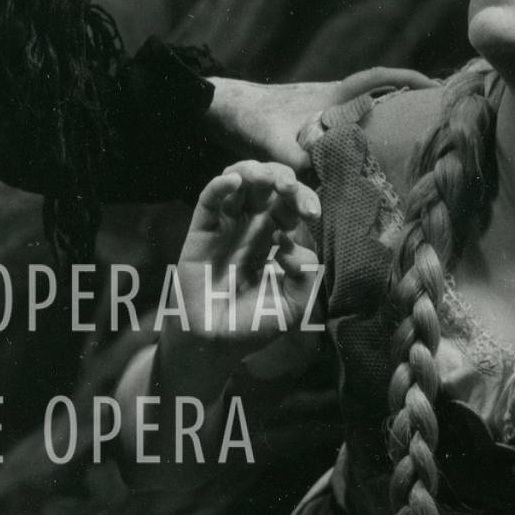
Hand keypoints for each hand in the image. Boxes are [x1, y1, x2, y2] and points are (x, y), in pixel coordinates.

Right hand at [168, 160, 320, 360]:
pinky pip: (209, 199)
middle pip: (269, 185)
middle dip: (283, 178)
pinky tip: (235, 182)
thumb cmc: (254, 323)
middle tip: (289, 187)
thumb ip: (306, 275)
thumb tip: (288, 243)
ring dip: (254, 171)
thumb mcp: (294, 305)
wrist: (214, 343)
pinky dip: (220, 185)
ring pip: (239, 181)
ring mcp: (227, 225)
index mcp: (278, 237)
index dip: (304, 199)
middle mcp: (253, 225)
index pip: (293, 205)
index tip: (312, 212)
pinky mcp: (202, 230)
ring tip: (265, 178)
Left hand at [207, 67, 434, 168]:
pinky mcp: (309, 125)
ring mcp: (321, 111)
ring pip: (362, 112)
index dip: (408, 79)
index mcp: (331, 96)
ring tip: (412, 143)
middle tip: (436, 120)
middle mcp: (331, 100)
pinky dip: (360, 137)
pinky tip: (367, 159)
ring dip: (385, 120)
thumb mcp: (273, 143)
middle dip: (407, 103)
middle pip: (379, 94)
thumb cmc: (249, 120)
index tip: (437, 87)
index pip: (378, 78)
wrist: (221, 111)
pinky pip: (345, 128)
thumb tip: (320, 185)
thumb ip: (295, 162)